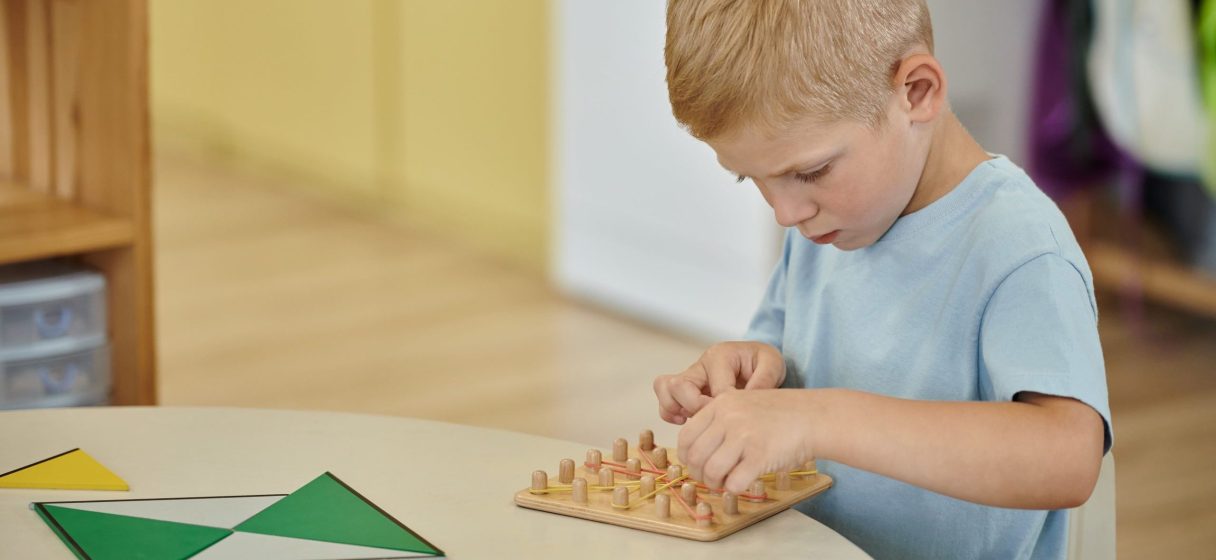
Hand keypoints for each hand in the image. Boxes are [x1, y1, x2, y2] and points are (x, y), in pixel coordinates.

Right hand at [653, 341, 785, 424]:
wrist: (757, 361)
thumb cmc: (762, 363)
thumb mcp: (773, 364)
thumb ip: (764, 380)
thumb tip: (747, 402)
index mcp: (721, 356)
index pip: (714, 387)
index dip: (722, 409)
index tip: (734, 420)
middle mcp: (700, 364)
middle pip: (678, 385)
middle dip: (694, 408)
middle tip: (712, 420)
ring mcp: (690, 376)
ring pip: (664, 388)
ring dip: (674, 408)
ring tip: (692, 421)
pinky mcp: (685, 389)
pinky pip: (665, 399)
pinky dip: (670, 412)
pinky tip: (686, 422)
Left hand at [677, 389, 818, 493]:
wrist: (814, 416)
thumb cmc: (782, 413)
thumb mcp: (744, 402)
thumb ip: (720, 419)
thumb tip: (696, 449)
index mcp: (721, 404)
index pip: (686, 436)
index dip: (687, 456)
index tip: (696, 463)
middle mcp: (729, 418)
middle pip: (695, 456)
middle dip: (699, 473)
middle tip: (711, 478)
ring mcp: (744, 437)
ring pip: (710, 471)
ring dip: (714, 483)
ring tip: (725, 481)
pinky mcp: (760, 456)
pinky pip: (733, 482)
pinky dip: (733, 488)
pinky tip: (743, 482)